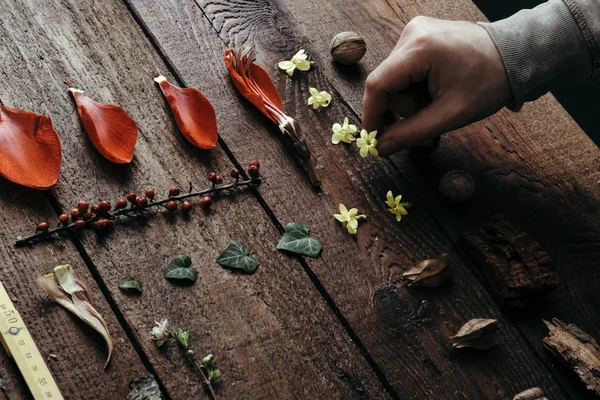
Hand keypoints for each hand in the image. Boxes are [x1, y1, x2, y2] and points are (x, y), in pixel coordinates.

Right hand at [362, 16, 511, 155]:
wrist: (515, 56)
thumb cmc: (488, 82)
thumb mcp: (450, 115)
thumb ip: (411, 133)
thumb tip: (380, 148)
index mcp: (419, 48)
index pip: (377, 84)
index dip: (372, 115)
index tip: (375, 139)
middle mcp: (412, 33)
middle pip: (387, 84)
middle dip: (406, 107)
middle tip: (433, 113)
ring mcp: (414, 31)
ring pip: (395, 79)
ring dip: (412, 97)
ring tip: (439, 98)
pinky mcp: (419, 35)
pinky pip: (403, 69)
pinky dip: (415, 86)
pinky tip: (436, 87)